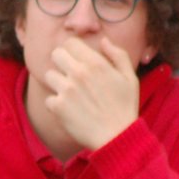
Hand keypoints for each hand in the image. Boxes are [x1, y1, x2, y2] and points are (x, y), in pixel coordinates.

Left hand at [42, 37, 139, 151]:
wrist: (117, 137)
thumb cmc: (125, 107)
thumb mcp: (130, 77)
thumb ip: (118, 55)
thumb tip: (103, 41)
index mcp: (95, 63)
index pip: (70, 42)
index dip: (72, 50)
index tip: (76, 59)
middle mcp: (78, 73)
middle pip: (56, 54)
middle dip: (62, 62)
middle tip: (70, 74)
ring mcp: (66, 90)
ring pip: (49, 76)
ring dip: (57, 83)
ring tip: (70, 94)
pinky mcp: (58, 107)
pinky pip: (48, 99)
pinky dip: (56, 105)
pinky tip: (69, 110)